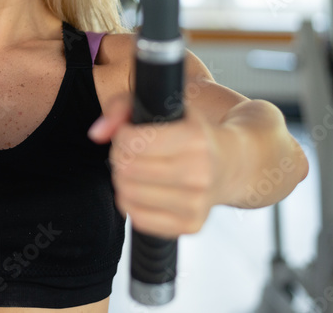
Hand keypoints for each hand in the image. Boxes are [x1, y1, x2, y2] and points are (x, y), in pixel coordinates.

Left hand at [87, 93, 228, 238]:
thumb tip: (96, 133)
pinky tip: (143, 189)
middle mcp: (199, 173)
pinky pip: (138, 218)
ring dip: (123, 180)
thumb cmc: (195, 133)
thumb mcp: (165, 106)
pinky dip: (130, 203)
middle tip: (131, 152)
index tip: (130, 133)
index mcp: (195, 139)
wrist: (236, 164)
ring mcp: (196, 204)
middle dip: (119, 157)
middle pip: (127, 169)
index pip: (132, 142)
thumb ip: (122, 108)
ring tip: (136, 170)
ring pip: (128, 194)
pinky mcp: (191, 225)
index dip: (121, 135)